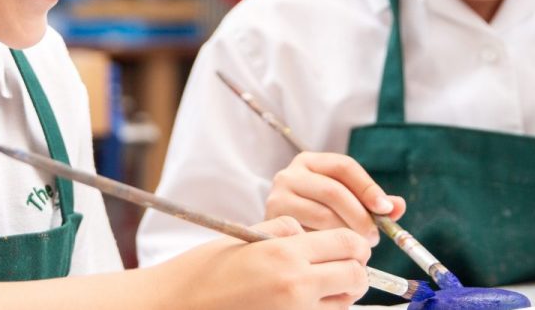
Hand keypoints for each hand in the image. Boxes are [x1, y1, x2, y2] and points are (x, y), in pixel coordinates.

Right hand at [156, 216, 371, 309]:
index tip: (351, 244)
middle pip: (355, 276)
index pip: (346, 244)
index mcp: (285, 254)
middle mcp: (296, 285)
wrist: (178, 305)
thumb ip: (284, 232)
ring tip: (325, 284)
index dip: (355, 243)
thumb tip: (310, 234)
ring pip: (345, 302)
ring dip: (343, 292)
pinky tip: (307, 300)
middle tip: (344, 265)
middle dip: (356, 269)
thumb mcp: (247, 238)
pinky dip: (325, 309)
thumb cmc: (205, 270)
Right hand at [264, 152, 405, 242]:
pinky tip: (333, 252)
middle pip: (334, 191)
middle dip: (359, 216)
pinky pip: (307, 233)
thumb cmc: (313, 217)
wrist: (274, 237)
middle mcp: (290, 174)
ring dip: (345, 233)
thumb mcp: (342, 203)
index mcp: (311, 162)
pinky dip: (326, 243)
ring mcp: (279, 196)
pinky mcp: (273, 220)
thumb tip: (398, 206)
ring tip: (355, 246)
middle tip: (373, 237)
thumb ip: (370, 203)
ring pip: (322, 214)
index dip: (368, 188)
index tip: (386, 209)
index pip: (344, 166)